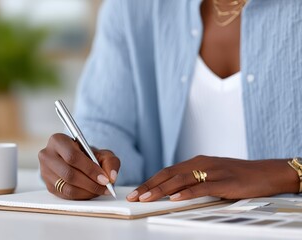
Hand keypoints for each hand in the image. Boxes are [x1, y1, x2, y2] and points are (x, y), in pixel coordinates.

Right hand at [38, 133, 119, 199]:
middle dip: (90, 183)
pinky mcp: (48, 185)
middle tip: (105, 187)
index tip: (105, 179)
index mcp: (58, 140)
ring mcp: (45, 171)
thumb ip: (110, 162)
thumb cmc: (88, 155)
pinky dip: (81, 196)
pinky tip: (91, 192)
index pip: (72, 157)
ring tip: (100, 190)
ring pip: (67, 187)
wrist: (76, 160)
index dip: (90, 169)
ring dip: (87, 192)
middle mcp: (47, 155)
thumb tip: (111, 177)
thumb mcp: (102, 153)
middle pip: (69, 174)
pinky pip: (65, 195)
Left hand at [126, 155, 298, 201]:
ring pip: (181, 180)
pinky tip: (175, 199)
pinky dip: (187, 193)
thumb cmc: (237, 176)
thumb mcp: (211, 176)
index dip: (150, 181)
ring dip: (161, 190)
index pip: (167, 172)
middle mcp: (200, 164)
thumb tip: (174, 192)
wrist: (264, 173)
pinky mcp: (223, 181)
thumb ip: (194, 181)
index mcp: (196, 162)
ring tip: (147, 198)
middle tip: (134, 196)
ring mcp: (212, 171)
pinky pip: (202, 187)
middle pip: (169, 174)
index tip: (137, 191)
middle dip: (150, 185)